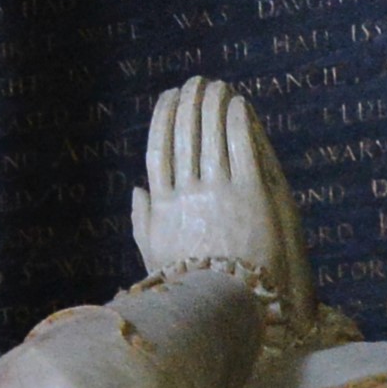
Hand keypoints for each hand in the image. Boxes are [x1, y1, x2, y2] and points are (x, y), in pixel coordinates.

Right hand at [123, 75, 312, 320]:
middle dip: (189, 103)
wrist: (227, 304)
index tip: (168, 97)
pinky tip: (239, 104)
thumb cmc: (191, 286)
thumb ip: (143, 221)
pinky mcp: (249, 195)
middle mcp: (186, 195)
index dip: (163, 119)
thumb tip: (137, 190)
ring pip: (212, 136)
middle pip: (184, 136)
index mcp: (162, 206)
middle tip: (196, 82)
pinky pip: (241, 149)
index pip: (158, 150)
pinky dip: (237, 123)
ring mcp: (217, 193)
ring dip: (214, 105)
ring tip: (218, 86)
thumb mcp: (156, 256)